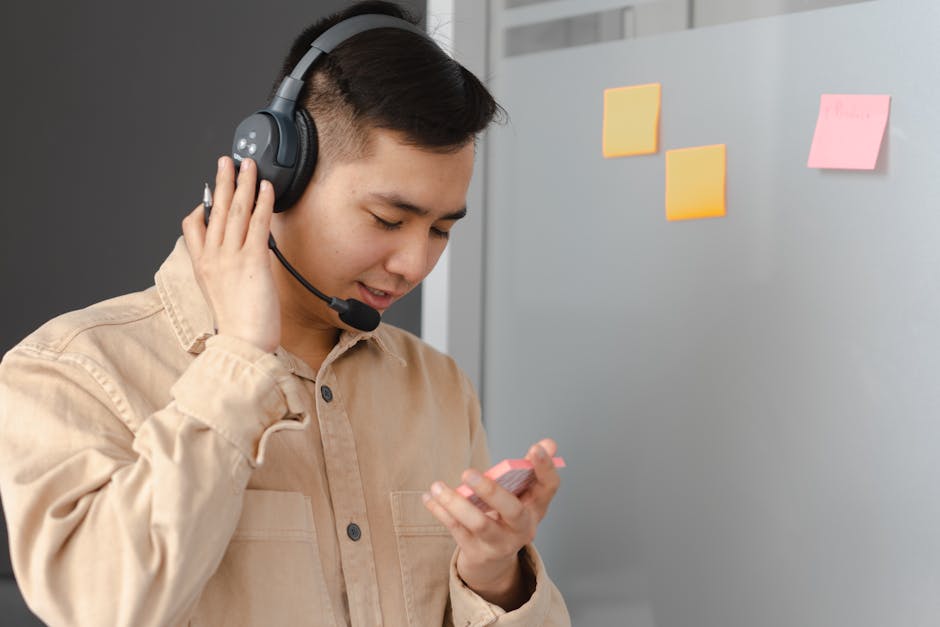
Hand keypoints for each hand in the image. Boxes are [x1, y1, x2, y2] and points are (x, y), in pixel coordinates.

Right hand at [181, 157, 279, 352]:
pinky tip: (266, 188)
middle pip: (215, 210)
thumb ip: (222, 271)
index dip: (200, 206)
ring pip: (235, 211)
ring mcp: (231, 258)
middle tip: (228, 161)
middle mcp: (213, 257)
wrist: (243, 344)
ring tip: (248, 165)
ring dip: (243, 183)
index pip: (192, 226)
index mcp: (202, 266)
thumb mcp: (220, 295)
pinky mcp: (253, 261)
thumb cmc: (239, 326)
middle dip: (222, 182)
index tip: (209, 193)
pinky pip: (257, 224)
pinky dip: (262, 203)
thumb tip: (234, 254)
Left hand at [422, 438, 560, 609]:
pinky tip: (429, 498)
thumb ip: (530, 467)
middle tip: (467, 473)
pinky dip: (441, 512)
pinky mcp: (478, 552)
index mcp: (537, 507)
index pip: (549, 487)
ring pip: (480, 524)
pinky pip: (457, 530)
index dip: (545, 468)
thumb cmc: (507, 516)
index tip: (536, 448)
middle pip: (512, 511)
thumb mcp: (522, 495)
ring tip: (437, 486)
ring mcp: (500, 543)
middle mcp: (522, 528)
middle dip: (491, 491)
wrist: (494, 558)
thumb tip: (548, 443)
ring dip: (456, 504)